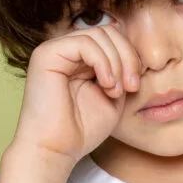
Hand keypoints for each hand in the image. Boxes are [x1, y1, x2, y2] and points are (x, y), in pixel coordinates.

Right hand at [11, 24, 143, 164]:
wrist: (54, 150)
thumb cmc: (81, 130)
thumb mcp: (113, 96)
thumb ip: (121, 71)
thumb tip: (136, 50)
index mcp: (79, 59)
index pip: (112, 39)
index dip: (130, 57)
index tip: (135, 87)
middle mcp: (65, 50)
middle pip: (108, 31)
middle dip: (127, 57)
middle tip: (131, 87)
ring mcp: (54, 50)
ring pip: (98, 33)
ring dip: (116, 62)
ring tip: (115, 91)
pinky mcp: (46, 54)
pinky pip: (85, 43)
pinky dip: (103, 62)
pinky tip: (105, 85)